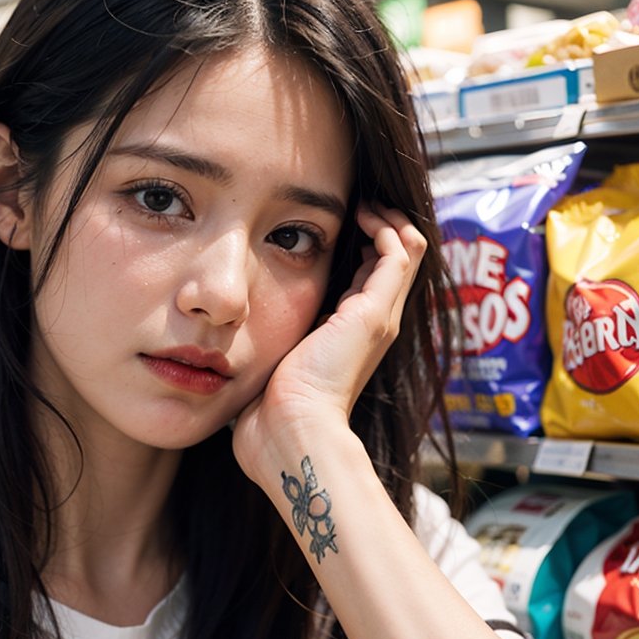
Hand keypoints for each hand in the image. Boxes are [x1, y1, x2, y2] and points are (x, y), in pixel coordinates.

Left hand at [231, 203, 425, 487]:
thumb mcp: (270, 365)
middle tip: (356, 206)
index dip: (361, 248)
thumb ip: (264, 346)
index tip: (337, 225)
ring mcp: (379, 319)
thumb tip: (232, 343)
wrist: (291, 435)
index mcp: (351, 338)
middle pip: (397, 261)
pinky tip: (360, 214)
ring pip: (407, 250)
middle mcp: (374, 326)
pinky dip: (384, 226)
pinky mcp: (375, 313)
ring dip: (386, 220)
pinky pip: (399, 252)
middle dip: (379, 226)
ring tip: (363, 204)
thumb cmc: (271, 415)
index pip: (371, 280)